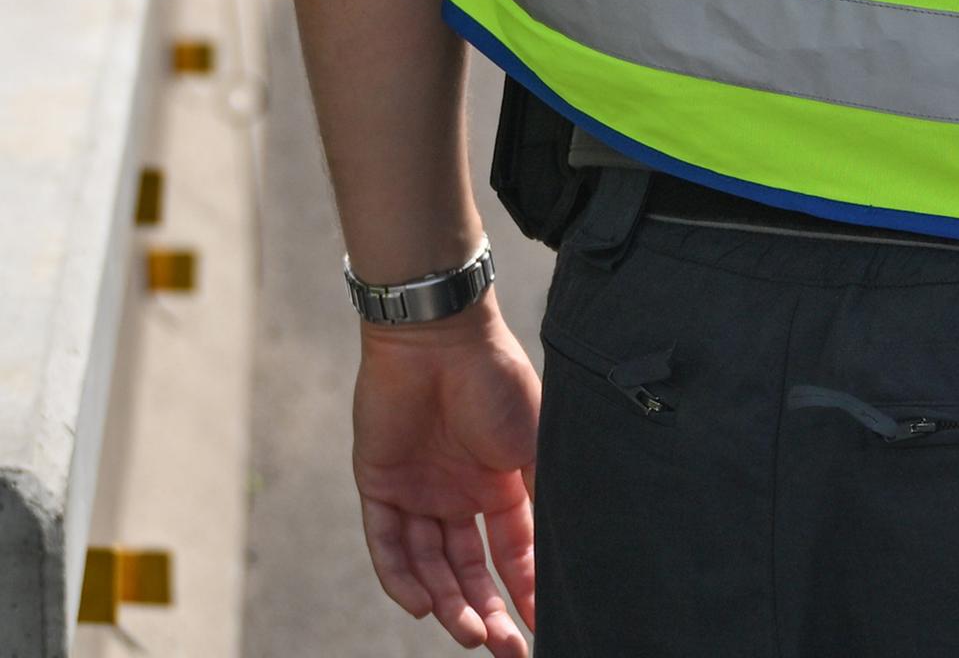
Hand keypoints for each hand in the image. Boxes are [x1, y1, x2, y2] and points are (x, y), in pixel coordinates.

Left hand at [353, 303, 541, 656]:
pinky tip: (422, 607)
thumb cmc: (497, 383)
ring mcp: (419, 494)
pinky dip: (402, 579)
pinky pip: (388, 546)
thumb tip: (568, 547)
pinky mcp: (380, 488)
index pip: (512, 553)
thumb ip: (543, 495)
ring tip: (470, 635)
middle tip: (505, 649)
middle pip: (470, 571)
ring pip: (430, 567)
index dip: (525, 590)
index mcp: (501, 486)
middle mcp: (459, 497)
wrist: (440, 341)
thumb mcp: (534, 444)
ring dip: (449, 604)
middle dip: (488, 613)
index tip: (540, 628)